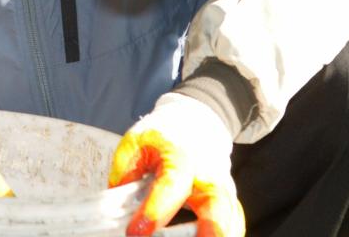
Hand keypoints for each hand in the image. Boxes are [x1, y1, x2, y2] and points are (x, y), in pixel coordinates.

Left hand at [109, 94, 243, 235]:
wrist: (194, 122)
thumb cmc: (162, 136)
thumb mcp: (136, 142)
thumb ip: (125, 171)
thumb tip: (116, 201)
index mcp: (181, 155)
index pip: (171, 186)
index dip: (155, 210)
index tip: (135, 232)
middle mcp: (208, 174)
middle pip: (218, 203)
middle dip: (212, 228)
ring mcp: (223, 188)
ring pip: (230, 217)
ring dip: (220, 234)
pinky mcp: (227, 201)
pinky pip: (233, 222)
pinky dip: (226, 233)